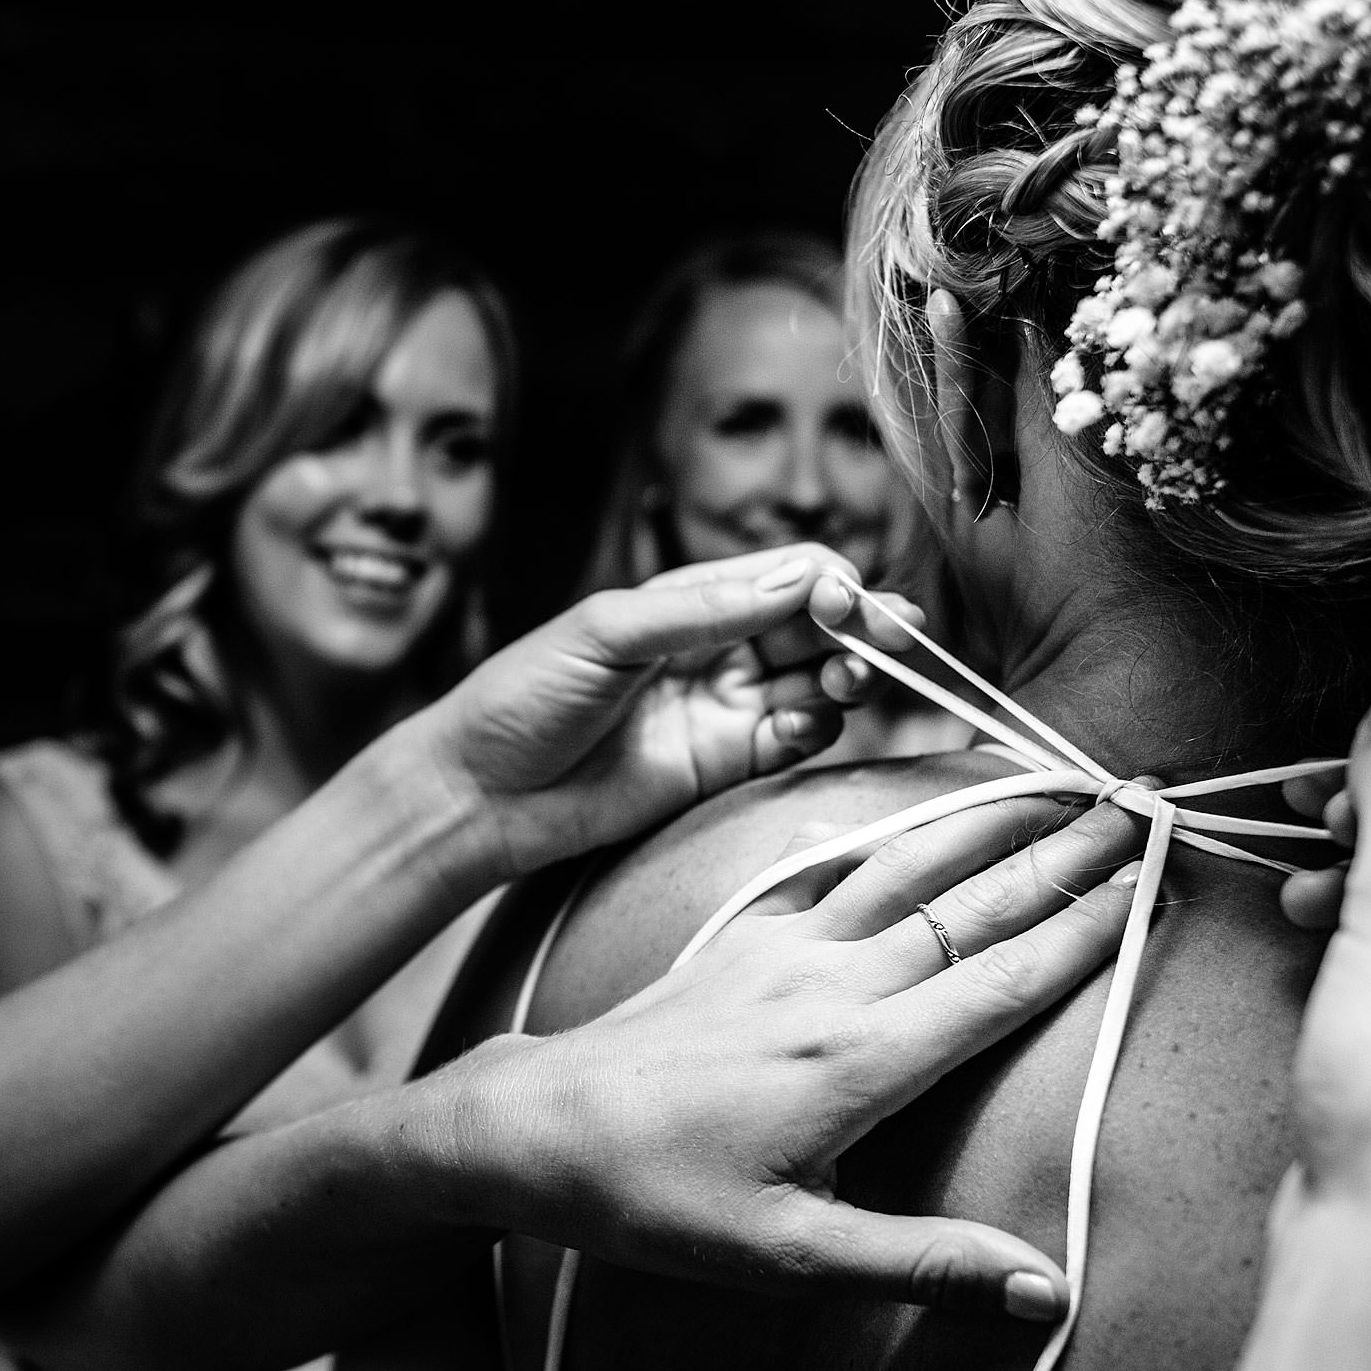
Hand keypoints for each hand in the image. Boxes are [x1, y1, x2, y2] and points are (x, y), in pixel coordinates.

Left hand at [396, 542, 922, 880]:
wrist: (480, 794)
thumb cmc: (521, 697)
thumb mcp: (604, 632)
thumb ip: (701, 610)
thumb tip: (797, 578)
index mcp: (686, 601)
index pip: (786, 576)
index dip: (829, 583)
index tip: (849, 600)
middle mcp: (714, 650)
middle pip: (814, 629)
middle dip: (859, 628)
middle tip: (891, 638)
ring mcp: (720, 710)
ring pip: (814, 684)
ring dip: (847, 676)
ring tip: (851, 679)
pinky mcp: (720, 766)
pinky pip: (790, 741)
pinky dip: (814, 729)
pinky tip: (807, 723)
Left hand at [489, 792, 1144, 1316]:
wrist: (529, 1128)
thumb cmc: (653, 1201)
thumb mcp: (788, 1258)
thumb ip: (922, 1264)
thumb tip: (1047, 1291)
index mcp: (859, 1060)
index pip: (1003, 982)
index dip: (1090, 932)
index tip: (1159, 883)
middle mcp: (831, 986)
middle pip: (973, 906)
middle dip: (1066, 854)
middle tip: (1145, 802)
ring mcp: (781, 948)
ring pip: (907, 864)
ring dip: (990, 819)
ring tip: (1058, 778)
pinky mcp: (740, 936)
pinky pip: (830, 862)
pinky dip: (889, 826)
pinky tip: (916, 802)